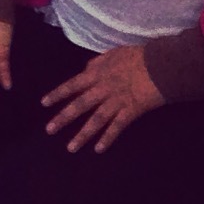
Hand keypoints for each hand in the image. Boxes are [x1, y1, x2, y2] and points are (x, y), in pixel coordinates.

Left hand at [43, 44, 162, 152]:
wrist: (159, 65)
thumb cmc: (136, 57)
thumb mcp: (111, 54)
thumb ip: (96, 63)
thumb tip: (85, 70)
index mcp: (95, 73)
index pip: (71, 85)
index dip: (57, 94)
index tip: (43, 104)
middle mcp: (102, 89)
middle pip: (79, 105)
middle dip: (63, 118)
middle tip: (49, 130)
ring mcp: (116, 101)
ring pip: (95, 120)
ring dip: (82, 134)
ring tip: (70, 147)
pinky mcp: (131, 111)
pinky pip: (117, 127)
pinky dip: (107, 138)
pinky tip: (98, 149)